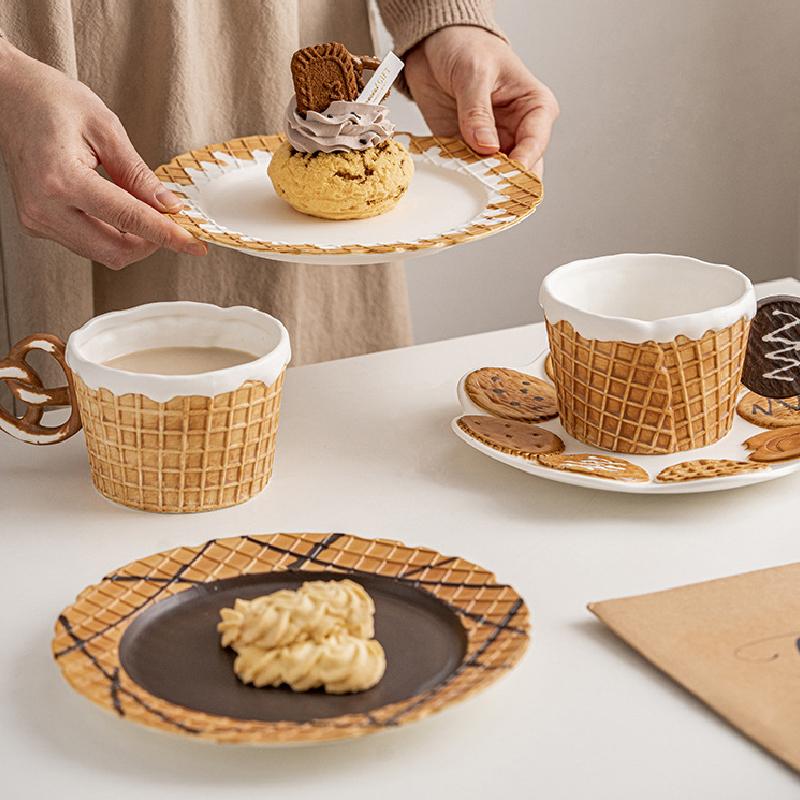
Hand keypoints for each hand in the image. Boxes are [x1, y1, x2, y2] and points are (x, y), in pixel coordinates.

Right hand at [0, 40, 205, 268]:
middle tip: (173, 225)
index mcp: (61, 179)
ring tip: (148, 214)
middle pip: (115, 251)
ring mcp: (38, 220)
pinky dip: (113, 235)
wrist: (6, 95)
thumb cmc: (49, 100)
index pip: (127, 220)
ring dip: (133, 241)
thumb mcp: (104, 127)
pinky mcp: (38, 224)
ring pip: (102, 253)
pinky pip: (87, 244)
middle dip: (151, 243)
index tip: (193, 244)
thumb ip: (138, 173)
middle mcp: (44, 208)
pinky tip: (122, 214)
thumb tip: (169, 206)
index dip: (166, 235)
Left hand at [404, 26, 558, 174]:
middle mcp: (518, 130)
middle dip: (504, 183)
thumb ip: (478, 111)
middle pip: (521, 169)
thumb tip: (487, 146)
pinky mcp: (467, 150)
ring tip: (467, 186)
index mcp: (534, 107)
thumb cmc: (466, 46)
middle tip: (486, 190)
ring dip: (481, 184)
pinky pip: (468, 173)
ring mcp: (493, 143)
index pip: (536, 144)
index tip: (503, 177)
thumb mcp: (473, 72)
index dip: (521, 165)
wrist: (434, 44)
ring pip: (495, 177)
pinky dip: (460, 180)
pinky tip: (451, 180)